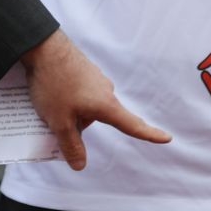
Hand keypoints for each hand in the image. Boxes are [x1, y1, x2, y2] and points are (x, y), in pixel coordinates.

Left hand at [21, 30, 170, 170]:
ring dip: (69, 110)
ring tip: (47, 103)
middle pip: (97, 118)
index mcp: (106, 105)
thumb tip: (81, 166)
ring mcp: (94, 78)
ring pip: (85, 105)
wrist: (42, 45)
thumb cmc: (54, 84)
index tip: (167, 138)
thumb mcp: (59, 122)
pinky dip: (65, 97)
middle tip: (54, 123)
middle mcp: (105, 91)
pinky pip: (78, 91)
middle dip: (78, 125)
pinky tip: (49, 91)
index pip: (132, 125)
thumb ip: (71, 146)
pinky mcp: (83, 70)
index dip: (149, 134)